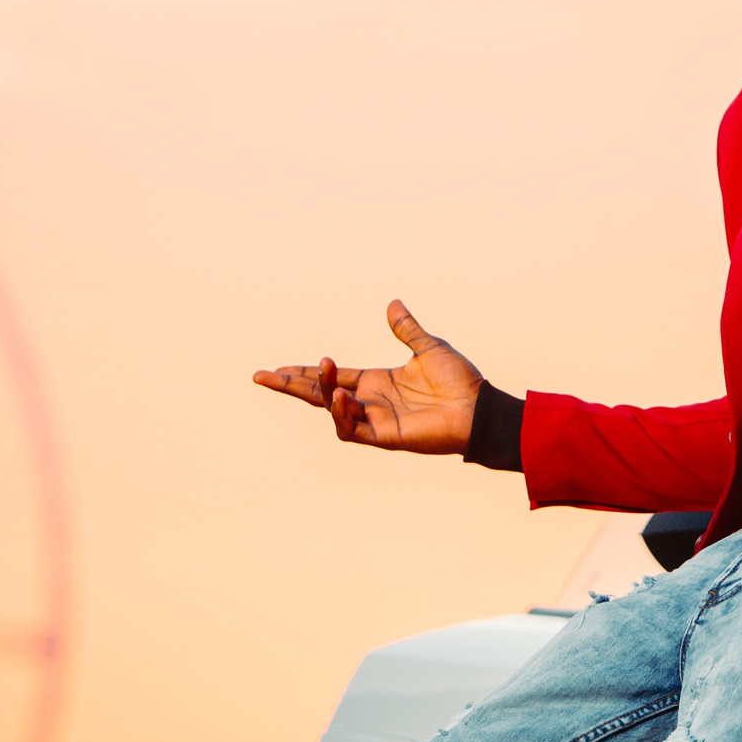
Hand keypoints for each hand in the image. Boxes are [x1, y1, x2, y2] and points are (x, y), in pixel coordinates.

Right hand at [253, 300, 482, 452]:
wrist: (479, 408)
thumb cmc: (459, 382)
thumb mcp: (428, 348)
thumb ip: (407, 330)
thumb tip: (392, 304)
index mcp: (376, 382)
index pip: (332, 377)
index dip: (305, 372)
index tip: (276, 369)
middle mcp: (371, 402)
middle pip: (320, 395)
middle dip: (291, 386)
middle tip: (263, 376)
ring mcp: (376, 421)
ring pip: (333, 410)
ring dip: (322, 392)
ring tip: (324, 370)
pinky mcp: (385, 436)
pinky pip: (353, 430)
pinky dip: (343, 415)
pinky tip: (341, 396)